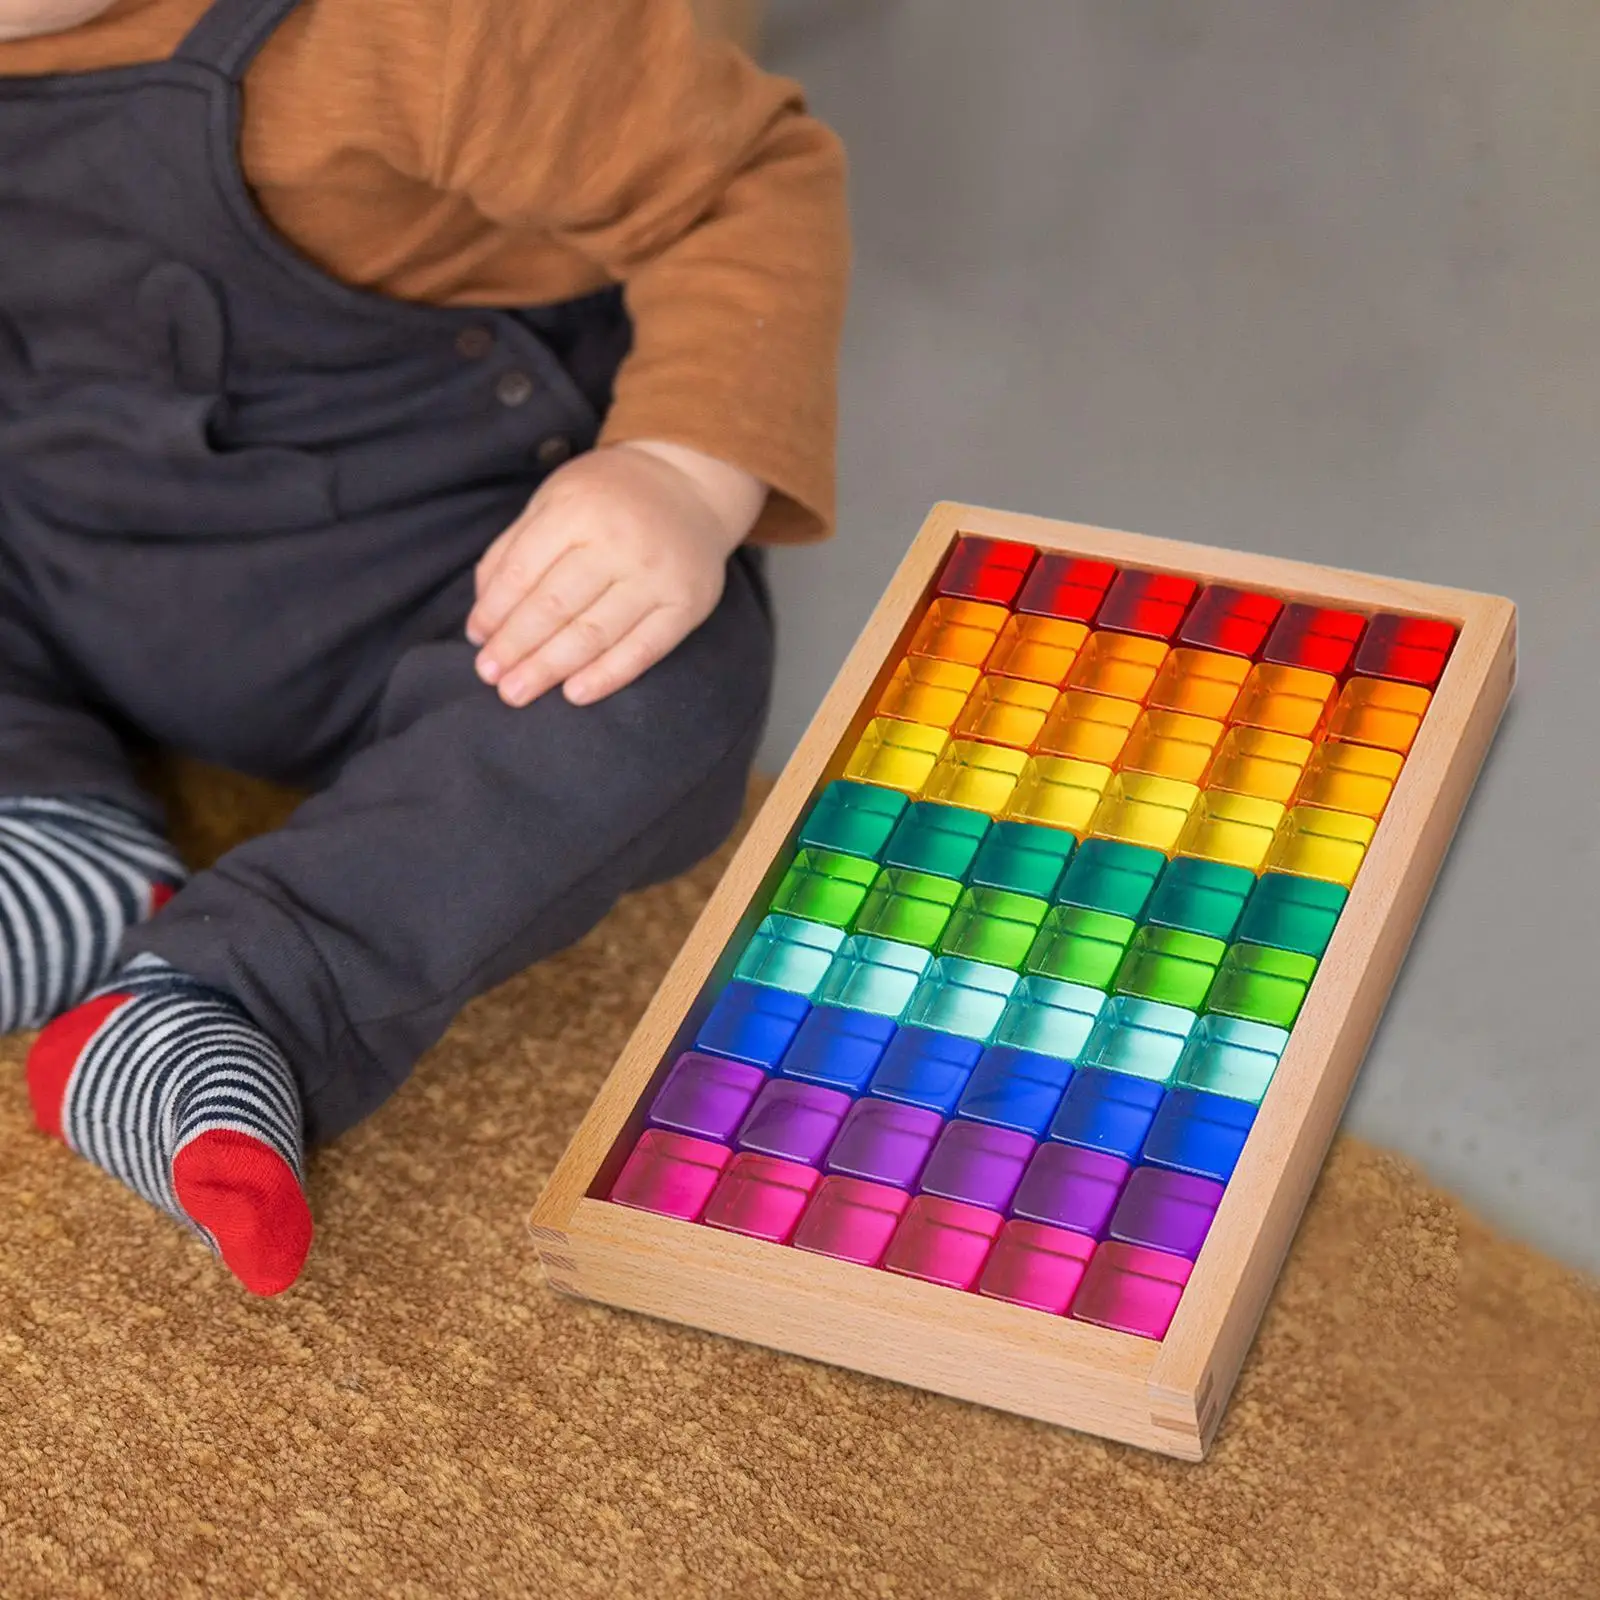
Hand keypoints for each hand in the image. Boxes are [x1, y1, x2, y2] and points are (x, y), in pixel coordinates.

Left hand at [467, 440, 765, 706]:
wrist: (690, 484)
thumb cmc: (608, 497)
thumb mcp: (553, 500)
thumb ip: (515, 549)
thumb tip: (483, 616)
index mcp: (577, 510)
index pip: (523, 572)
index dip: (494, 611)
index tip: (477, 640)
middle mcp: (618, 542)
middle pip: (554, 607)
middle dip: (516, 646)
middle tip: (489, 676)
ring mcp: (656, 576)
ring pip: (593, 633)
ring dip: (549, 668)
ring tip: (516, 693)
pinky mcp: (686, 604)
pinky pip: (643, 649)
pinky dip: (607, 676)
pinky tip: (574, 694)